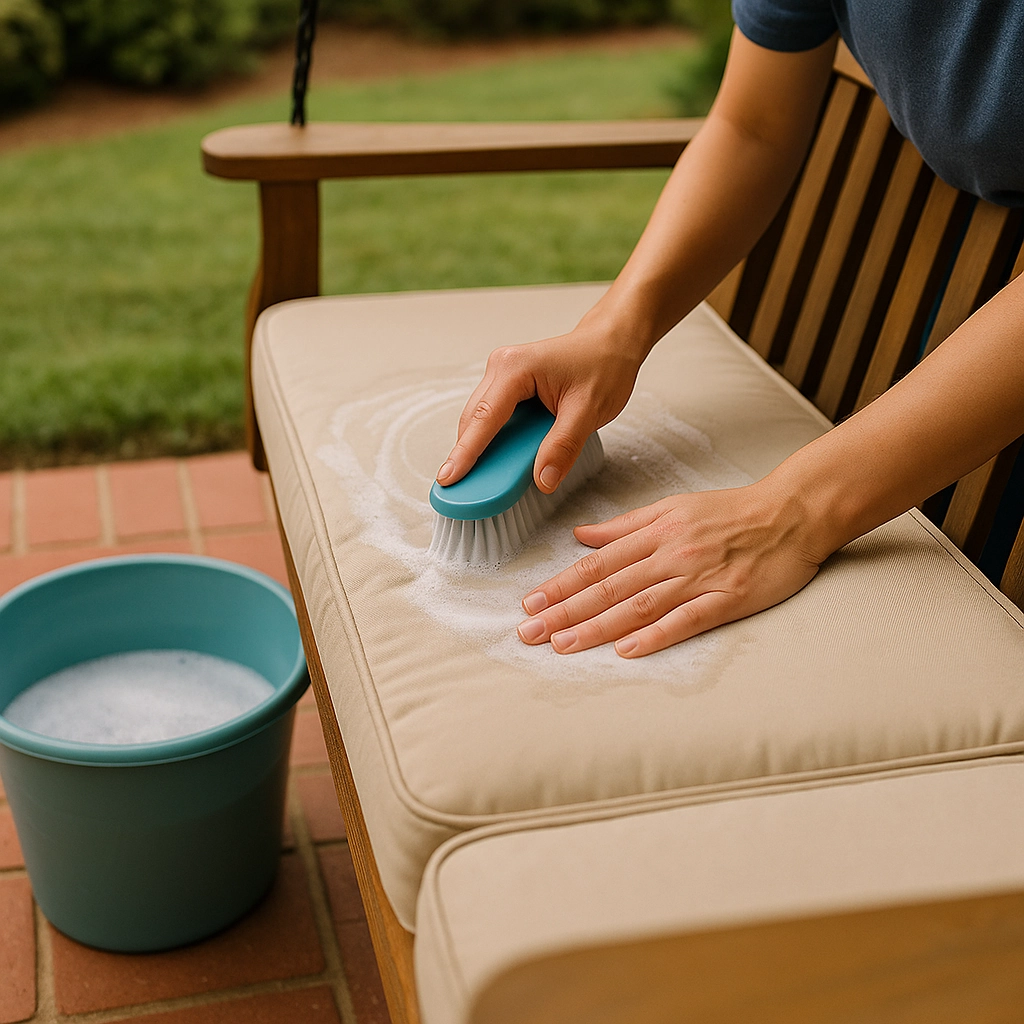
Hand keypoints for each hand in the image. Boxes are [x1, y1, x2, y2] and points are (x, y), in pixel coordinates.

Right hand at [436, 323, 643, 493]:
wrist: (612, 343)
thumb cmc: (603, 365)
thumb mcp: (589, 410)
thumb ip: (564, 446)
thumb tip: (543, 480)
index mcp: (515, 368)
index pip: (484, 418)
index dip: (465, 452)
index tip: (448, 478)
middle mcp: (501, 368)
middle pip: (474, 420)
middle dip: (467, 456)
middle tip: (464, 491)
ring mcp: (502, 376)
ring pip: (480, 420)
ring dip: (481, 449)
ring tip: (481, 482)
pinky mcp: (508, 386)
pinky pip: (493, 418)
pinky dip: (494, 441)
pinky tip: (500, 461)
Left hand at [516, 482, 822, 656]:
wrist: (792, 512)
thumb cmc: (732, 511)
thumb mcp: (673, 506)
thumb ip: (626, 526)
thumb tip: (581, 535)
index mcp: (656, 532)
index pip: (598, 564)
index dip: (561, 585)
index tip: (531, 603)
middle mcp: (671, 555)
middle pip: (609, 587)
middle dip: (565, 611)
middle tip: (529, 632)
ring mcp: (699, 578)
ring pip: (638, 605)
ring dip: (596, 626)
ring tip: (562, 645)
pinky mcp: (728, 599)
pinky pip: (686, 620)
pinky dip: (655, 635)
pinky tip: (626, 649)